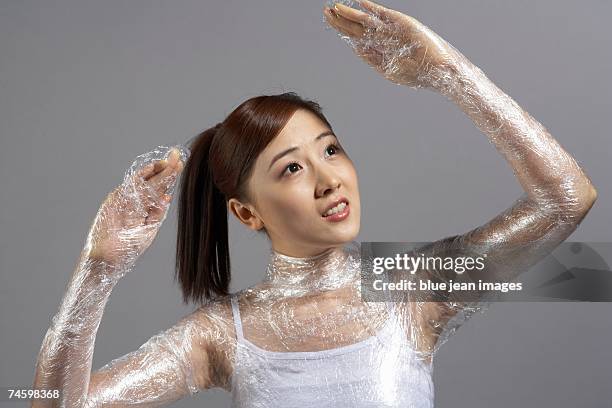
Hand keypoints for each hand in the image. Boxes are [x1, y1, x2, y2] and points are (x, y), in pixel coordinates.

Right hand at [83, 146, 185, 277]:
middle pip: (152, 181)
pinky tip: (152, 168)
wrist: (107, 259)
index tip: (181, 164)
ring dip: (155, 169)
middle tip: (178, 156)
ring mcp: (123, 199)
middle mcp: (135, 200)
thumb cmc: (127, 246)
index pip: (159, 188)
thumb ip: (157, 214)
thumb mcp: (148, 230)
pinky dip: (139, 177)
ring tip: (169, 161)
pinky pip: (128, 186)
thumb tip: (168, 197)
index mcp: (144, 207)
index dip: (169, 176)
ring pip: (142, 180)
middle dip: (166, 168)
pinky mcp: (113, 201)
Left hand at [324, 0, 465, 89]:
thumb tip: (356, 47)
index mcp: (379, 48)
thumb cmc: (417, 74)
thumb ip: (372, 58)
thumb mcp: (388, 70)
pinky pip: (386, 16)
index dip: (342, 27)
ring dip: (351, 13)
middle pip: (358, 26)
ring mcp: (393, 30)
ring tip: (336, 7)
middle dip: (341, 19)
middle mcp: (384, 37)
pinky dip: (373, 9)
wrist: (439, 72)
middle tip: (326, 11)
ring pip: (368, 20)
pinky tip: (361, 3)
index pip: (356, 35)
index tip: (329, 20)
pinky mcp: (404, 25)